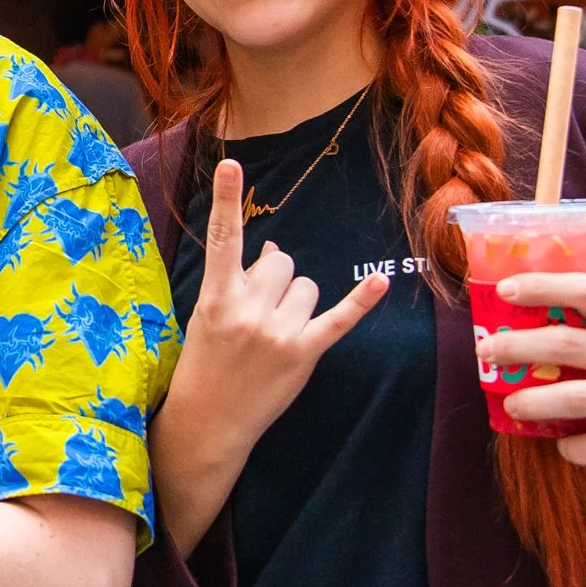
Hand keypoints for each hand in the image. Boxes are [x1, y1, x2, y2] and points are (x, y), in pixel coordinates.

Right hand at [164, 158, 389, 461]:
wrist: (208, 422)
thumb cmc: (205, 363)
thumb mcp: (208, 316)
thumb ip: (238, 280)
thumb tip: (274, 249)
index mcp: (215, 297)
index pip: (221, 239)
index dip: (226, 200)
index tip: (231, 165)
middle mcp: (247, 311)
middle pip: (281, 261)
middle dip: (275, 278)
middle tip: (258, 311)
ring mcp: (277, 333)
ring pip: (307, 286)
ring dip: (297, 302)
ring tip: (275, 333)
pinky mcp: (303, 354)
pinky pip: (338, 319)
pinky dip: (361, 300)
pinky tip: (380, 280)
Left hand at [482, 273, 585, 470]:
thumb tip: (546, 279)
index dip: (542, 287)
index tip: (505, 290)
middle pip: (568, 345)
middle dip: (517, 347)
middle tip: (486, 351)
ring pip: (575, 399)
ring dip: (532, 400)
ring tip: (509, 402)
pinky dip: (570, 447)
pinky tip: (559, 441)